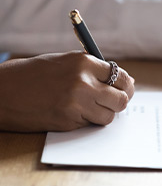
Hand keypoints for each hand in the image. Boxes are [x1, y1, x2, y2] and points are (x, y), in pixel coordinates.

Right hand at [0, 51, 134, 131]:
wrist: (5, 90)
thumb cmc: (35, 73)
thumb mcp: (66, 61)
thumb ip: (92, 69)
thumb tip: (119, 80)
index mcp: (84, 62)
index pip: (120, 76)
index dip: (126, 85)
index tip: (126, 89)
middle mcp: (84, 82)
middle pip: (121, 98)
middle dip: (121, 101)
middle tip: (115, 101)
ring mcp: (76, 103)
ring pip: (109, 116)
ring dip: (104, 113)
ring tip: (92, 107)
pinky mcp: (67, 121)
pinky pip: (90, 124)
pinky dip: (87, 120)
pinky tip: (74, 112)